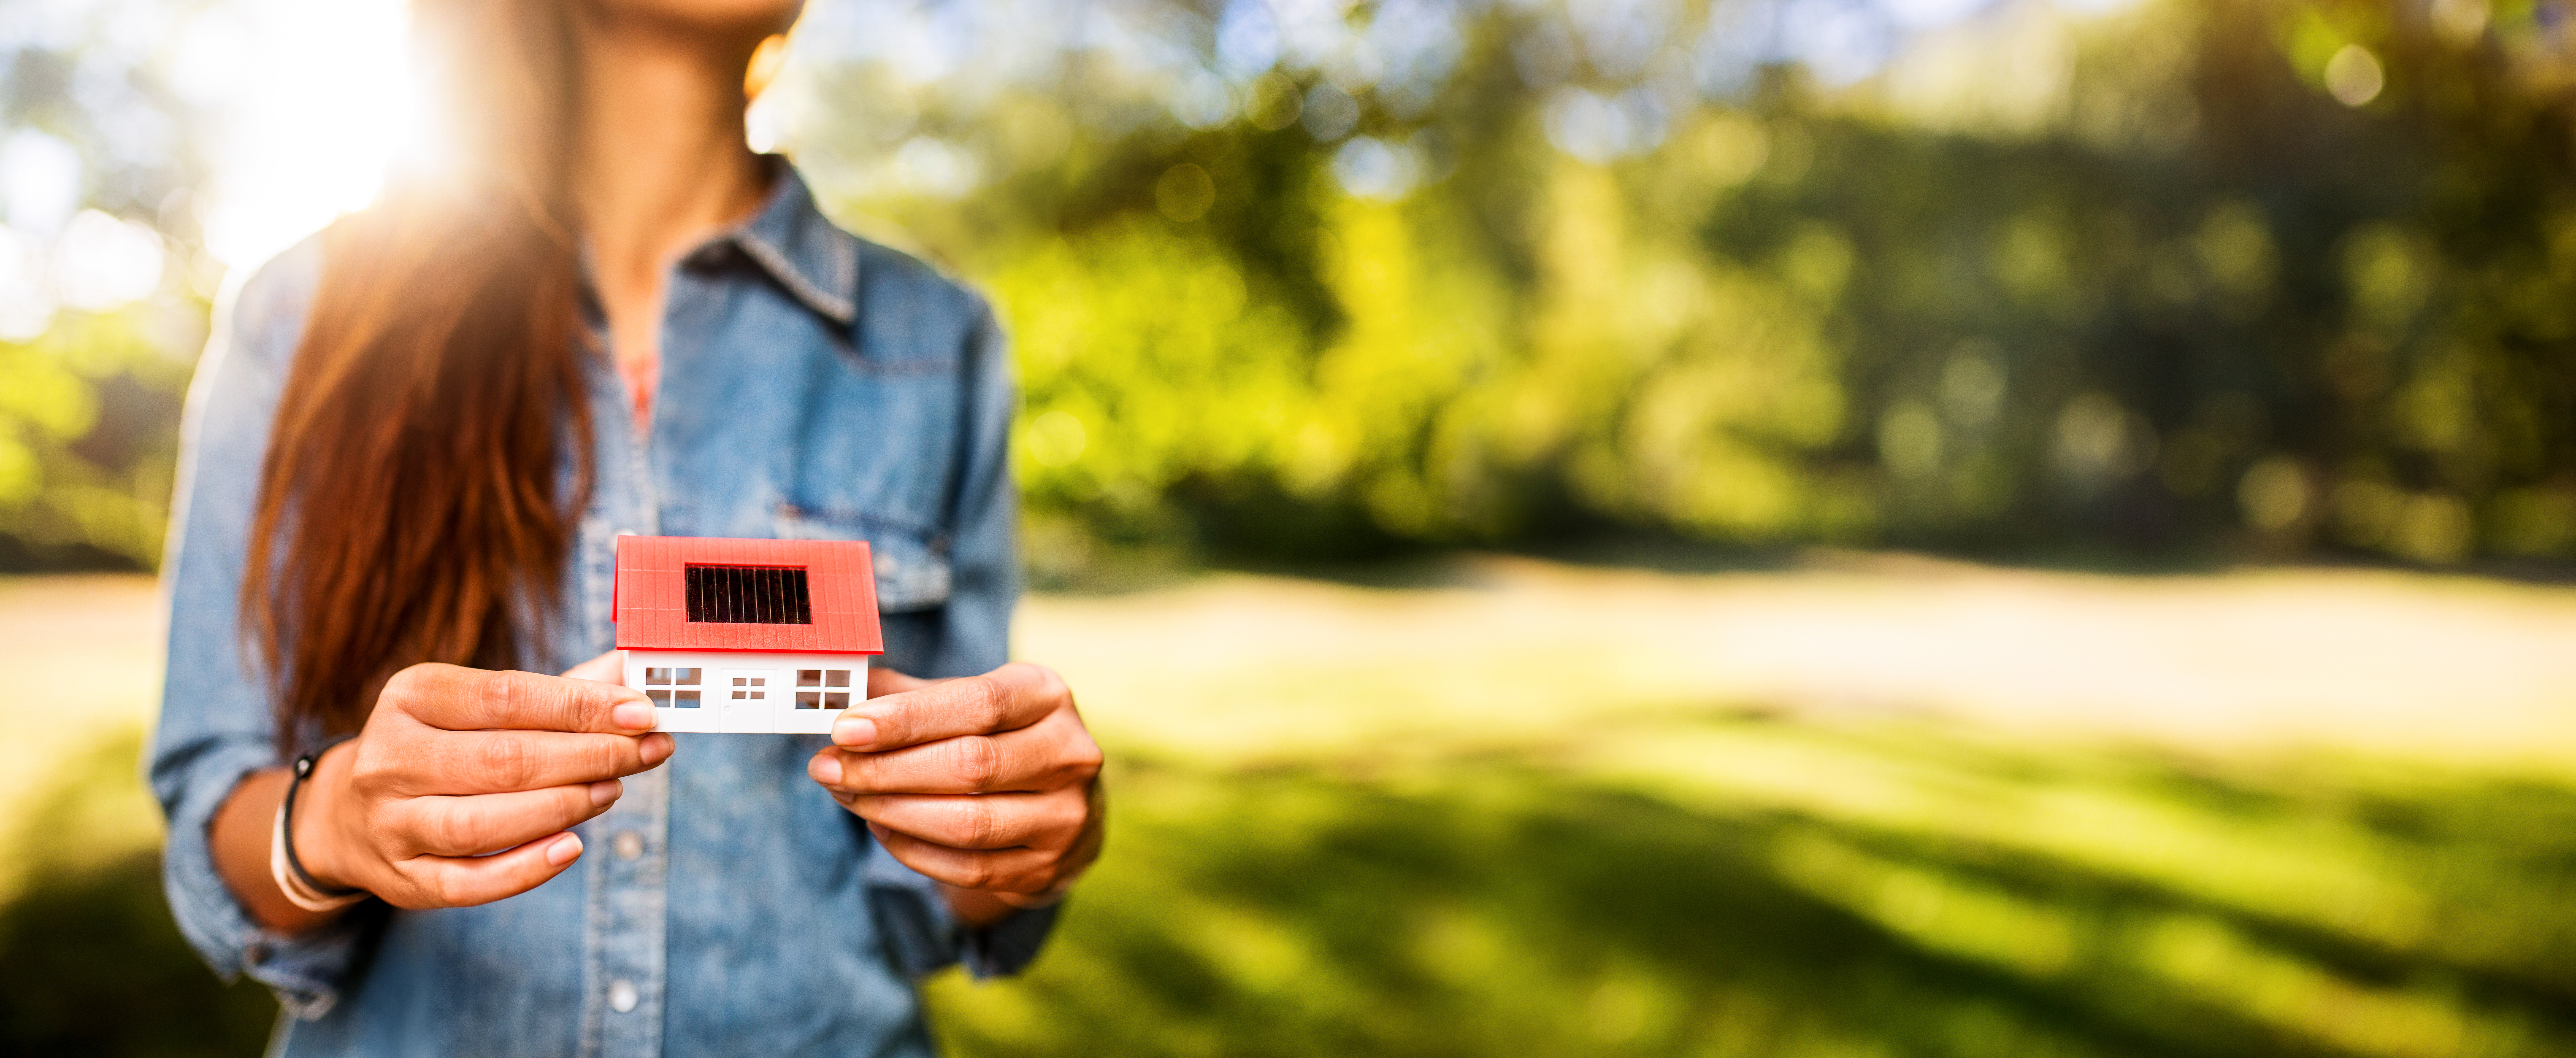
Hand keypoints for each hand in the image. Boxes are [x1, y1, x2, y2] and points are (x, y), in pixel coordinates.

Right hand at [291, 658, 673, 907]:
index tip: (642, 712)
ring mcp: (390, 823)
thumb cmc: (442, 747)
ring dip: (563, 807)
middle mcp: (389, 758)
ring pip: (485, 823)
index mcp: (409, 697)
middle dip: (589, 756)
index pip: (506, 695)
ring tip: (613, 790)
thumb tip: (628, 671)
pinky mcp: (403, 879)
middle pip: (504, 760)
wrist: (350, 814)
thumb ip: (554, 692)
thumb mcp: (478, 705)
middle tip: (645, 752)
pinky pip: (470, 882)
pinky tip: (572, 847)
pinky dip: (526, 869)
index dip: (581, 705)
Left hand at [806, 663, 1103, 906]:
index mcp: (1047, 695)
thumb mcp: (967, 702)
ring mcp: (1065, 816)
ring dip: (892, 812)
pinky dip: (914, 851)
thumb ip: (908, 695)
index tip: (845, 728)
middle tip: (826, 768)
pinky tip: (881, 828)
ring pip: (968, 823)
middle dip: (885, 769)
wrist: (1063, 805)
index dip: (907, 718)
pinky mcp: (1047, 867)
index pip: (978, 703)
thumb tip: (839, 690)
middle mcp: (1069, 753)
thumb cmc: (1000, 739)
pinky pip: (970, 868)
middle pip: (970, 765)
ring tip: (846, 796)